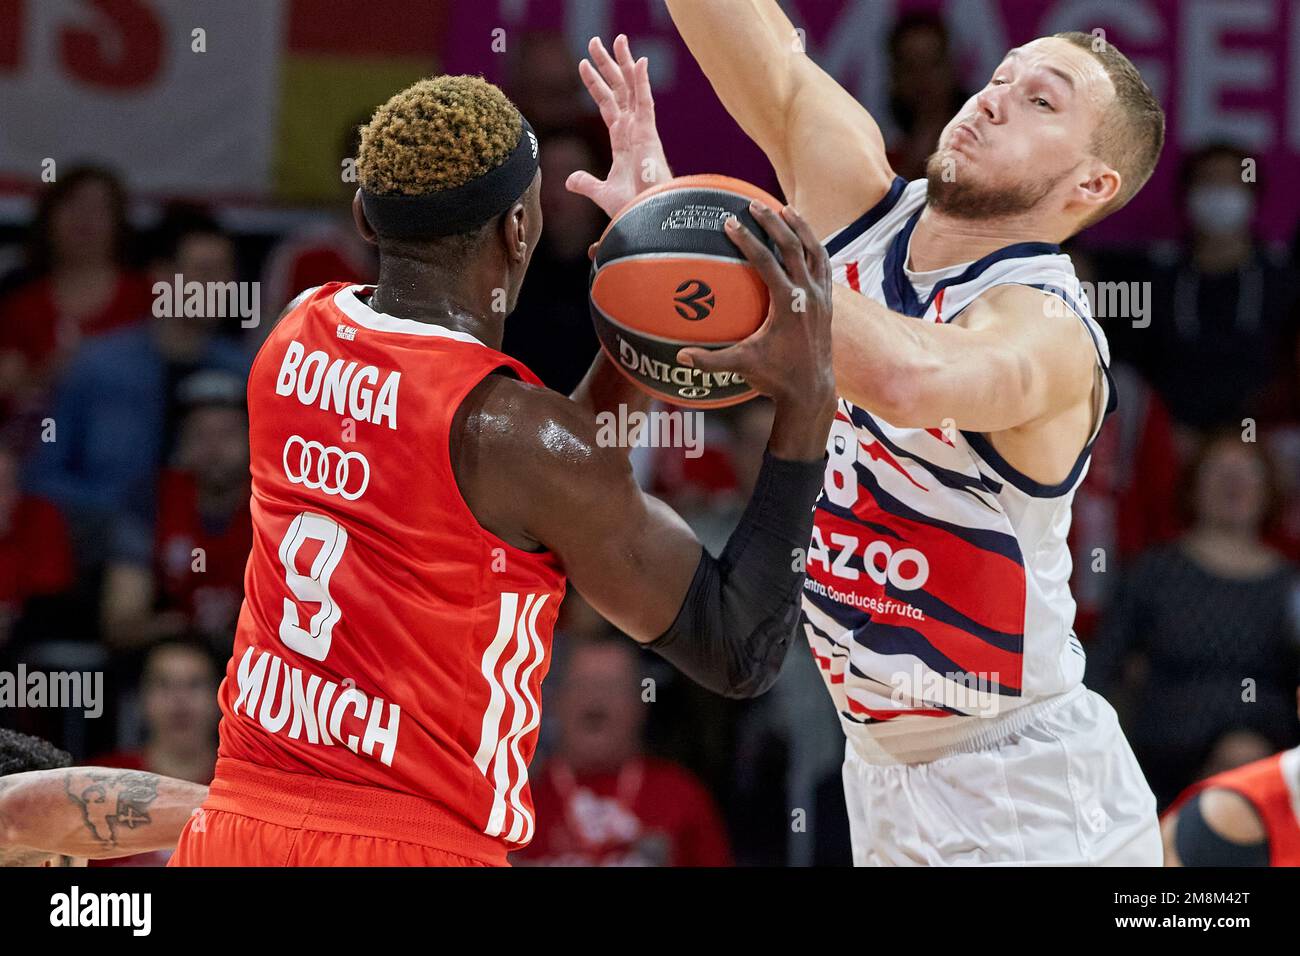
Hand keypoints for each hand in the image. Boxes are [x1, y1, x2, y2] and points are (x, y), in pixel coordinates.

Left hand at [567, 34, 671, 217]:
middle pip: (619, 90)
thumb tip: (569, 181)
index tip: (583, 65)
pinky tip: (639, 61)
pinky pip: (645, 102)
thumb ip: (586, 183)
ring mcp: (642, 130)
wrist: (645, 217)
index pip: (607, 106)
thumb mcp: (602, 192)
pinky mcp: (649, 134)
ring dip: (623, 64)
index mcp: (623, 141)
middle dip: (607, 65)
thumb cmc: (632, 208)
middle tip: (596, 42)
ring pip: (631, 89)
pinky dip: (642, 82)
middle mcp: (633, 130)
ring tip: (616, 39)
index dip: (596, 85)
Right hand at [677, 203, 835, 446]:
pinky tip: (802, 237)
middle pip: (792, 247)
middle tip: (753, 204)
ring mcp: (821, 296)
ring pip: (814, 250)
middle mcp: (807, 295)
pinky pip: (822, 264)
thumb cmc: (775, 377)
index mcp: (788, 305)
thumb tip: (679, 357)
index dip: (747, 240)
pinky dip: (812, 246)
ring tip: (784, 209)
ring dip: (800, 227)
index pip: (765, 262)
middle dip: (772, 222)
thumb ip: (710, 361)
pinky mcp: (827, 301)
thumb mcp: (742, 366)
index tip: (730, 222)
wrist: (812, 390)